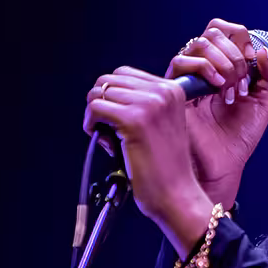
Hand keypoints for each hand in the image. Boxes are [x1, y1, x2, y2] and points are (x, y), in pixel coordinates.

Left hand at [84, 67, 213, 257]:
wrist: (176, 194)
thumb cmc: (165, 167)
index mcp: (172, 89)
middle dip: (101, 103)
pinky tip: (105, 142)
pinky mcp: (133, 120)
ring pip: (99, 92)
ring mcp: (149, 104)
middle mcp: (162, 91)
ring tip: (108, 137)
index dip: (113, 96)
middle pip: (109, 79)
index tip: (118, 120)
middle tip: (108, 129)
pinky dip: (91, 125)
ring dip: (95, 115)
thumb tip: (104, 93)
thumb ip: (141, 104)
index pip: (124, 73)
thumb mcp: (160, 123)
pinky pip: (95, 107)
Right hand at [165, 19, 267, 206]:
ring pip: (199, 43)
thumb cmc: (239, 137)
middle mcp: (204, 67)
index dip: (243, 39)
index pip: (227, 31)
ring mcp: (189, 77)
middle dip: (235, 53)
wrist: (223, 164)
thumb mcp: (265, 101)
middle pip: (214, 31)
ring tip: (229, 89)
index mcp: (224, 65)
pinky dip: (204, 68)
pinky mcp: (174, 89)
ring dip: (223, 62)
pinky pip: (180, 61)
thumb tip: (264, 51)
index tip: (253, 64)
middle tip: (242, 82)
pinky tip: (216, 88)